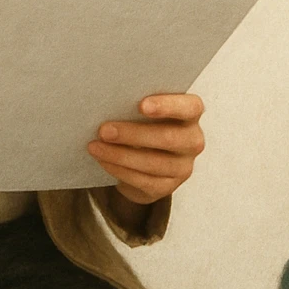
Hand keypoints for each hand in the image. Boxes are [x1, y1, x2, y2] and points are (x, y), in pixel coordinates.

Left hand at [87, 93, 204, 204]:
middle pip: (168, 138)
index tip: (141, 105)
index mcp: (191, 114)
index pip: (190, 107)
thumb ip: (137, 103)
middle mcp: (192, 141)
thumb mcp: (145, 109)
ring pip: (153, 163)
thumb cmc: (144, 121)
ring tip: (95, 146)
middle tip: (104, 130)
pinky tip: (102, 160)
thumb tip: (109, 101)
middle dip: (133, 134)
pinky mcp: (167, 187)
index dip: (167, 106)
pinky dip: (119, 169)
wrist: (144, 156)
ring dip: (119, 155)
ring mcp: (182, 167)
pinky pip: (143, 181)